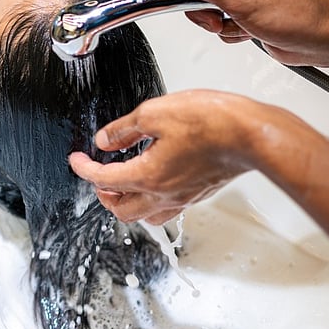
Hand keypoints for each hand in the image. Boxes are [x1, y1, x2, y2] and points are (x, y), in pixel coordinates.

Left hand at [69, 90, 273, 223]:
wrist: (252, 134)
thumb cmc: (211, 122)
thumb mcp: (154, 114)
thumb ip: (124, 129)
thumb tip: (104, 140)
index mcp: (147, 177)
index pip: (103, 179)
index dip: (83, 168)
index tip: (76, 160)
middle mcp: (164, 194)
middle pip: (121, 210)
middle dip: (102, 194)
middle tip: (97, 174)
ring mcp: (184, 197)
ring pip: (145, 215)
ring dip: (127, 201)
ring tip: (121, 181)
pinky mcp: (200, 192)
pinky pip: (167, 208)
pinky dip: (151, 198)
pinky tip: (154, 179)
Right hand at [145, 0, 328, 66]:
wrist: (321, 40)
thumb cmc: (297, 15)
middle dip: (201, 7)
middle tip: (213, 18)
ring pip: (202, 3)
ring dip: (213, 20)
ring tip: (231, 25)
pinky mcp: (241, 4)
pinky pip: (214, 16)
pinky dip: (224, 28)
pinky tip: (243, 30)